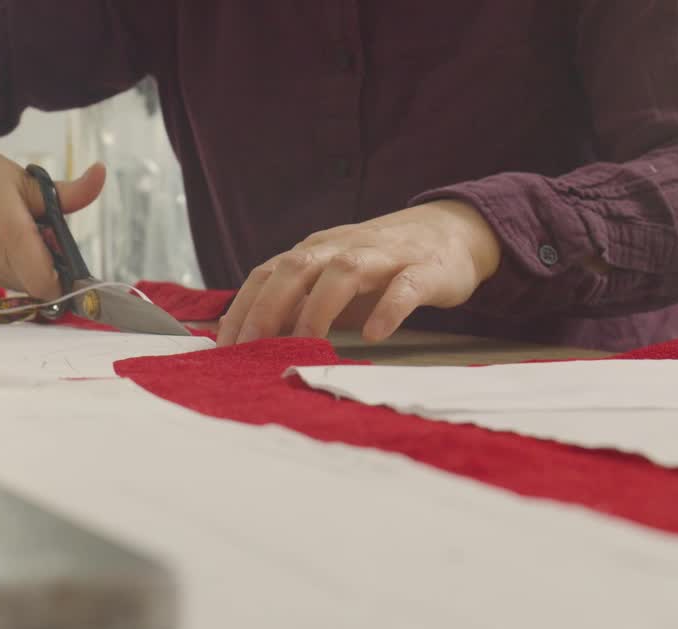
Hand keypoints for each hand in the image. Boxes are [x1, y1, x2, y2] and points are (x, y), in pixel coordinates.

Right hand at [0, 135, 105, 299]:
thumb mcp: (28, 179)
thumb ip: (70, 192)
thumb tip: (101, 175)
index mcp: (10, 231)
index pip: (48, 284)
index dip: (65, 277)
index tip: (67, 256)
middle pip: (39, 285)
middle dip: (49, 266)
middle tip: (41, 232)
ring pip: (22, 284)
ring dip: (30, 266)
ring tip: (18, 232)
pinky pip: (4, 279)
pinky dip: (12, 266)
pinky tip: (0, 238)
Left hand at [216, 200, 501, 345]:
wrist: (454, 232)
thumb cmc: (381, 267)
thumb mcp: (330, 283)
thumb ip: (292, 304)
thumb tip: (242, 334)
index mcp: (316, 252)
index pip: (268, 273)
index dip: (243, 307)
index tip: (223, 345)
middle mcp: (343, 248)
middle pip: (297, 268)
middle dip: (268, 307)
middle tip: (250, 346)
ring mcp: (385, 257)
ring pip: (344, 272)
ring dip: (319, 308)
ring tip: (305, 344)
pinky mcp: (425, 270)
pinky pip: (404, 287)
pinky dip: (388, 309)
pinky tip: (374, 335)